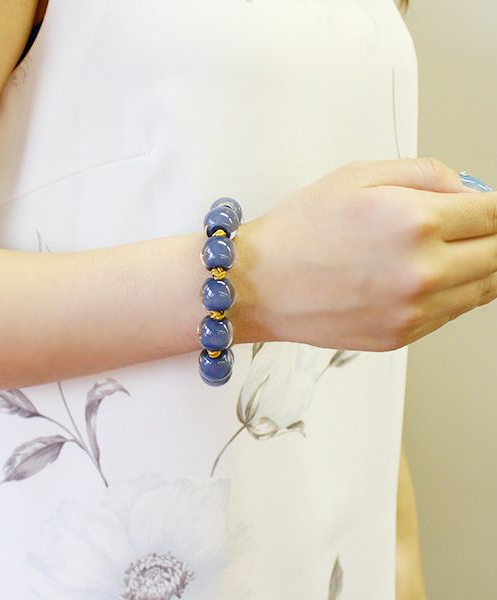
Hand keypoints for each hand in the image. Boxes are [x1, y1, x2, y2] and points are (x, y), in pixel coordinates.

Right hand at [233, 157, 495, 350]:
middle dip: (490, 235)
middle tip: (470, 226)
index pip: (495, 213)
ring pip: (483, 289)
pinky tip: (421, 277)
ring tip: (447, 251)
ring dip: (477, 266)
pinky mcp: (400, 336)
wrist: (257, 284)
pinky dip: (450, 293)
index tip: (485, 207)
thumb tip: (468, 191)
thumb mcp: (358, 175)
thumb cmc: (297, 232)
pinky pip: (451, 314)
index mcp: (414, 222)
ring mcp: (413, 312)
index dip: (492, 206)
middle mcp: (421, 272)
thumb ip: (426, 173)